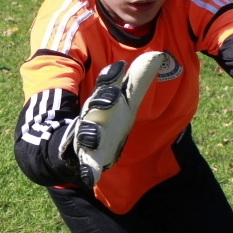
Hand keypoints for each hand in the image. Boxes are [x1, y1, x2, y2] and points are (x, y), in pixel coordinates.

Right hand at [61, 53, 164, 186]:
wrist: (75, 148)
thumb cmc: (105, 121)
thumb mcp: (125, 102)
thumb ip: (138, 81)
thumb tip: (157, 55)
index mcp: (100, 102)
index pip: (105, 86)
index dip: (111, 78)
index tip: (120, 67)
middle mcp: (91, 117)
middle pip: (95, 106)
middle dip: (102, 100)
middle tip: (112, 95)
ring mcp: (86, 138)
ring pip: (86, 133)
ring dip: (90, 134)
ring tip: (93, 135)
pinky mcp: (87, 160)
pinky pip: (86, 165)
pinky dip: (88, 170)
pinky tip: (91, 177)